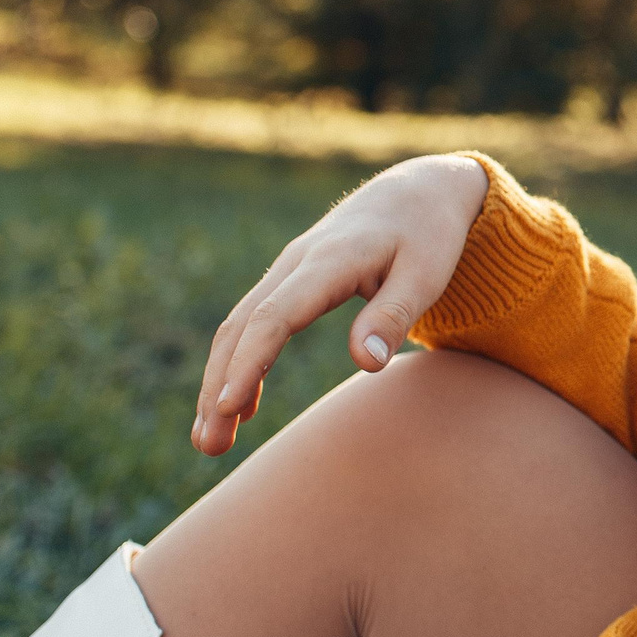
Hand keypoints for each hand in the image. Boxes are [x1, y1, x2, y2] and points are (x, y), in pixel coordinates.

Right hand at [192, 153, 488, 455]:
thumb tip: (365, 363)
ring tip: (210, 442)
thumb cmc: (429, 234)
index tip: (227, 407)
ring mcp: (288, 269)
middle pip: (243, 326)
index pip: (276, 315)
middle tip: (207, 446)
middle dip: (219, 385)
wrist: (419, 190)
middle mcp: (297, 261)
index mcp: (331, 259)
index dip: (249, 361)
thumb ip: (394, 315)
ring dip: (219, 381)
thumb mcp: (427, 273)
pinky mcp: (291, 280)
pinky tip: (239, 407)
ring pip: (239, 327)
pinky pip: (254, 324)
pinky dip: (240, 364)